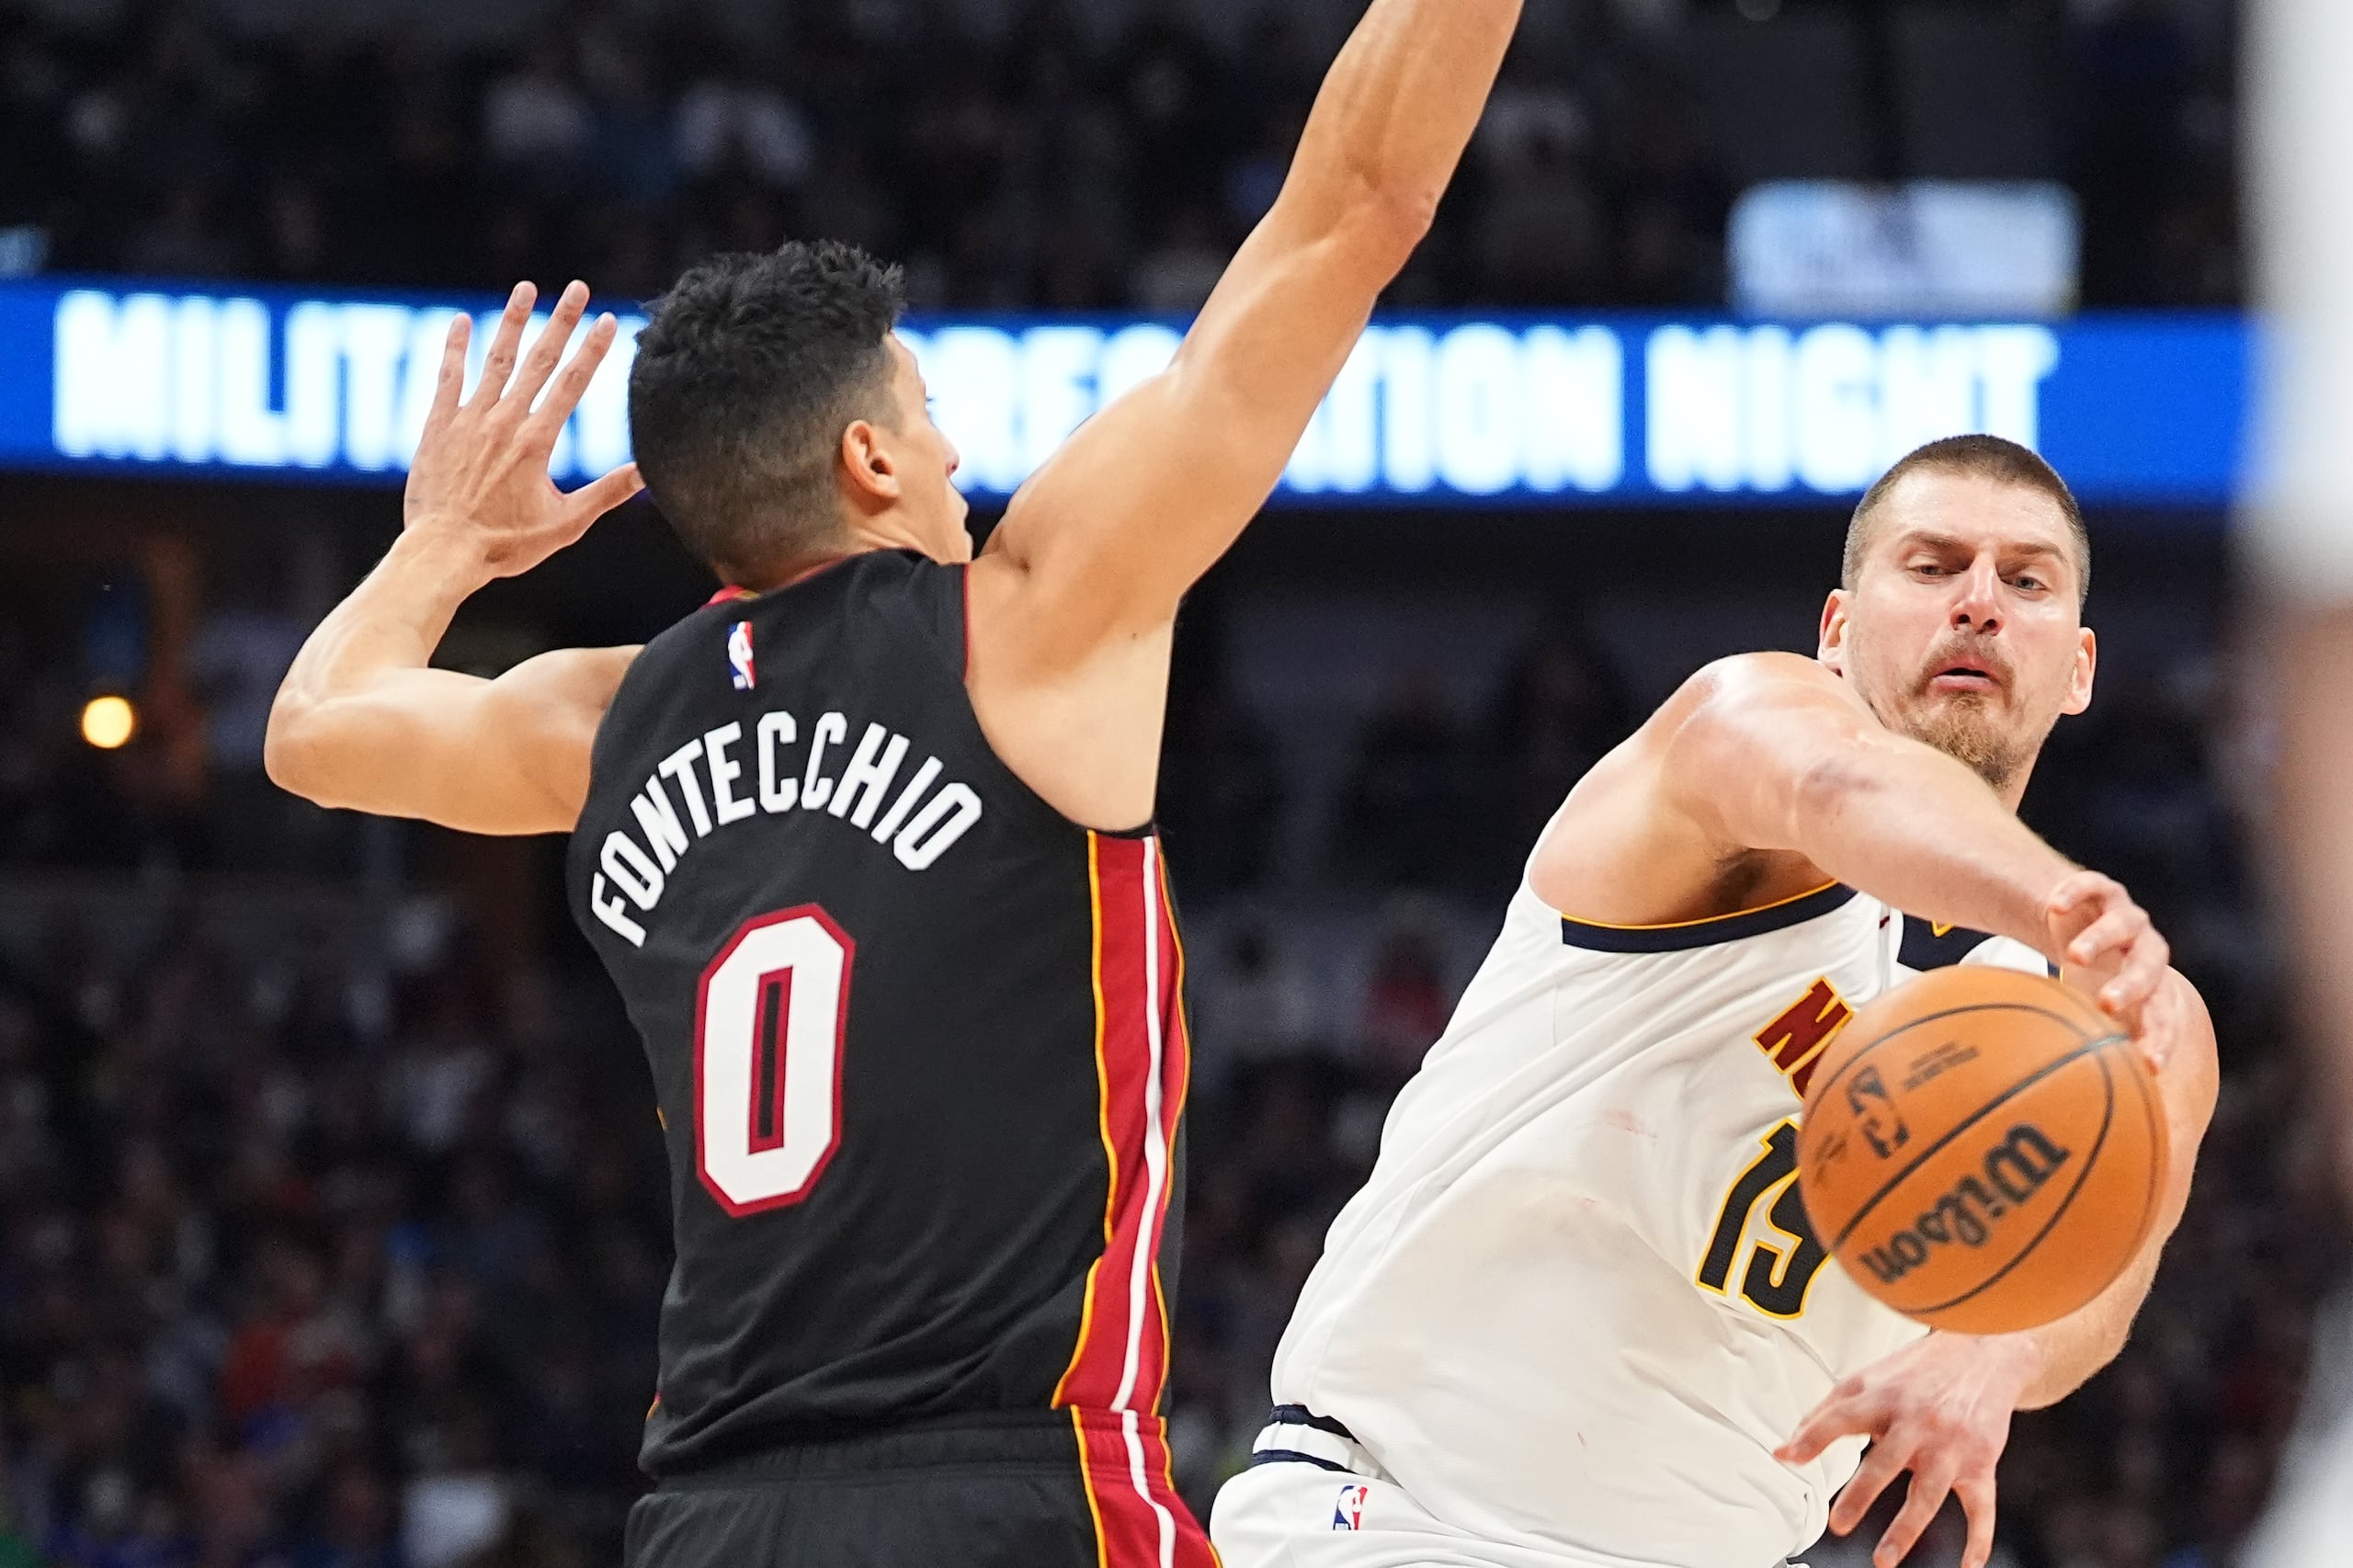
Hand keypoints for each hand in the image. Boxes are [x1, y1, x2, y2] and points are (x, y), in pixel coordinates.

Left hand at [404, 280, 644, 579]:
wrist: (443, 552)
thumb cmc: (505, 544)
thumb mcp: (566, 524)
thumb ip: (606, 493)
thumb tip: (647, 474)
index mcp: (538, 441)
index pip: (573, 383)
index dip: (593, 349)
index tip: (608, 319)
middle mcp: (505, 420)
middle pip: (540, 360)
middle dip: (562, 321)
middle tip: (577, 288)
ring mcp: (468, 419)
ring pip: (495, 359)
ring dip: (512, 321)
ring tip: (525, 289)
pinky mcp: (437, 425)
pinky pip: (447, 377)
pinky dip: (454, 348)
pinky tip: (460, 322)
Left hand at [1775, 1333, 2038, 1567]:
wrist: (1983, 1354)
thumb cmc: (1917, 1371)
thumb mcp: (1868, 1379)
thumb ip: (1828, 1411)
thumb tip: (1790, 1446)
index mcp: (1884, 1398)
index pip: (1841, 1417)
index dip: (1813, 1437)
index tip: (1788, 1457)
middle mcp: (1918, 1422)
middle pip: (1885, 1462)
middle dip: (1861, 1495)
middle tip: (1838, 1524)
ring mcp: (1951, 1446)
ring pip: (1927, 1493)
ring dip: (1905, 1530)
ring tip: (1883, 1559)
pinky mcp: (1980, 1463)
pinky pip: (1980, 1508)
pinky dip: (1978, 1540)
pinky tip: (1967, 1566)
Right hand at [2044, 870, 2171, 1063]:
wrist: (2079, 921)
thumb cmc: (2087, 977)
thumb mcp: (2091, 1009)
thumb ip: (2090, 1041)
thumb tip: (2067, 1097)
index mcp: (2153, 985)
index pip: (2163, 1014)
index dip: (2159, 1038)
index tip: (2148, 1065)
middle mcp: (2146, 949)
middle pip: (2148, 968)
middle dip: (2131, 987)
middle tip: (2106, 1006)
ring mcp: (2126, 916)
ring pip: (2121, 924)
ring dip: (2101, 940)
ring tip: (2072, 956)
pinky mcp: (2101, 889)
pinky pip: (2092, 885)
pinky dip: (2075, 893)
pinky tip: (2054, 906)